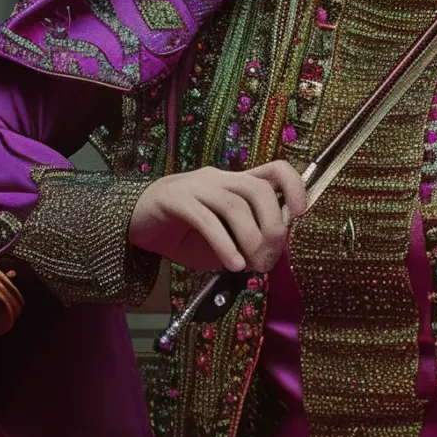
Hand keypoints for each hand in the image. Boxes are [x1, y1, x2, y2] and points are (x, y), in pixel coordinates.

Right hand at [128, 162, 307, 273]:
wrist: (136, 223)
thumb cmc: (184, 233)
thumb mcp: (223, 239)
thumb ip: (245, 242)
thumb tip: (270, 256)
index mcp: (236, 183)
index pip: (275, 170)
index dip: (294, 187)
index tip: (300, 214)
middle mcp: (220, 177)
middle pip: (258, 190)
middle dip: (272, 226)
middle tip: (269, 257)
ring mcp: (196, 185)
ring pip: (234, 204)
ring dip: (249, 238)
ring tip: (250, 266)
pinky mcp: (173, 199)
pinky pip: (205, 219)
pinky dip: (223, 244)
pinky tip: (232, 265)